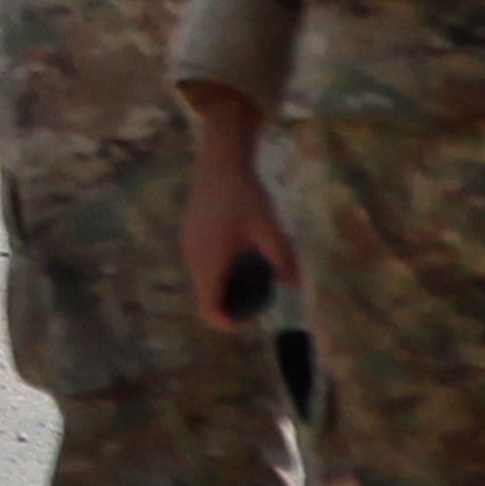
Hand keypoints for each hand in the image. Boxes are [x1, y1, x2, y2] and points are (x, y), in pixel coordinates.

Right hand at [180, 110, 297, 327]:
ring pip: (204, 279)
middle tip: (262, 298)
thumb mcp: (269, 227)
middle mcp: (193, 258)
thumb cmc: (245, 194)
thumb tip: (296, 286)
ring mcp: (188, 246)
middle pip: (207, 296)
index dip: (227, 323)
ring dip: (226, 285)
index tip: (251, 320)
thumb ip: (281, 258)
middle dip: (232, 304)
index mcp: (209, 263)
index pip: (209, 309)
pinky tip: (242, 254)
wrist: (220, 162)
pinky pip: (202, 263)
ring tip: (255, 276)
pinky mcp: (190, 234)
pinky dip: (219, 270)